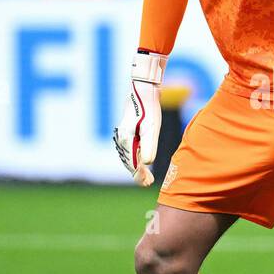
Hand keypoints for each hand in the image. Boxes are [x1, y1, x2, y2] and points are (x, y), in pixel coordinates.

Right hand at [112, 51, 166, 185]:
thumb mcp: (152, 128)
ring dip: (135, 167)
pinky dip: (133, 157)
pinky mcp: (126, 129)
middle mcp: (121, 138)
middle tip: (148, 183)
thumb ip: (148, 146)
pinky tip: (140, 160)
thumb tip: (146, 163)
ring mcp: (122, 134)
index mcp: (127, 139)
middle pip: (128, 161)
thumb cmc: (149, 108)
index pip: (132, 164)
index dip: (140, 176)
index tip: (147, 184)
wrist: (143, 90)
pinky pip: (128, 148)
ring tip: (145, 176)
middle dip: (138, 174)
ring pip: (127, 155)